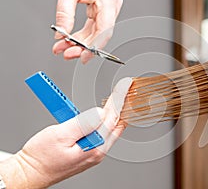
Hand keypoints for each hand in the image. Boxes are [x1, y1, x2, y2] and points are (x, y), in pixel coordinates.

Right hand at [0, 77, 131, 188]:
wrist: (30, 174)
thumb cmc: (41, 158)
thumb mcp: (60, 136)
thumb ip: (82, 124)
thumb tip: (100, 112)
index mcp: (93, 148)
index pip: (112, 119)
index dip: (118, 100)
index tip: (124, 87)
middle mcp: (97, 152)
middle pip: (116, 124)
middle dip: (120, 105)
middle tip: (123, 89)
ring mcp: (93, 153)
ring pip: (110, 129)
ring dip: (113, 112)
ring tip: (117, 97)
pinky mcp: (88, 152)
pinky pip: (102, 133)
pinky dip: (104, 121)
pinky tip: (104, 114)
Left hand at [52, 0, 122, 63]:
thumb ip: (65, 13)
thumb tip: (61, 33)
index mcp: (109, 1)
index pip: (104, 31)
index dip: (94, 47)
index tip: (83, 57)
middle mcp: (112, 7)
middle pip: (99, 35)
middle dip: (82, 46)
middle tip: (66, 54)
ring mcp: (108, 9)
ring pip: (95, 33)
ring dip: (80, 42)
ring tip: (64, 48)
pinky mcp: (101, 10)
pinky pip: (93, 27)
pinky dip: (82, 34)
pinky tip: (71, 40)